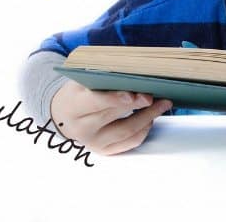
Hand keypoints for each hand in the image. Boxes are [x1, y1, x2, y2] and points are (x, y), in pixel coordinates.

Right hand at [50, 80, 172, 155]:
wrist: (63, 115)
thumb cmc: (78, 92)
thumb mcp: (83, 80)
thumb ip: (104, 78)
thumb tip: (134, 75)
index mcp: (73, 106)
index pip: (95, 102)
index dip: (115, 99)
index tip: (133, 95)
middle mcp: (81, 128)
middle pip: (114, 117)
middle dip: (138, 105)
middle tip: (155, 96)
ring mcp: (93, 143)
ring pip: (125, 132)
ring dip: (148, 117)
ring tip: (162, 104)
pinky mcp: (104, 150)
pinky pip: (129, 143)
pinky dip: (144, 130)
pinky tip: (151, 118)